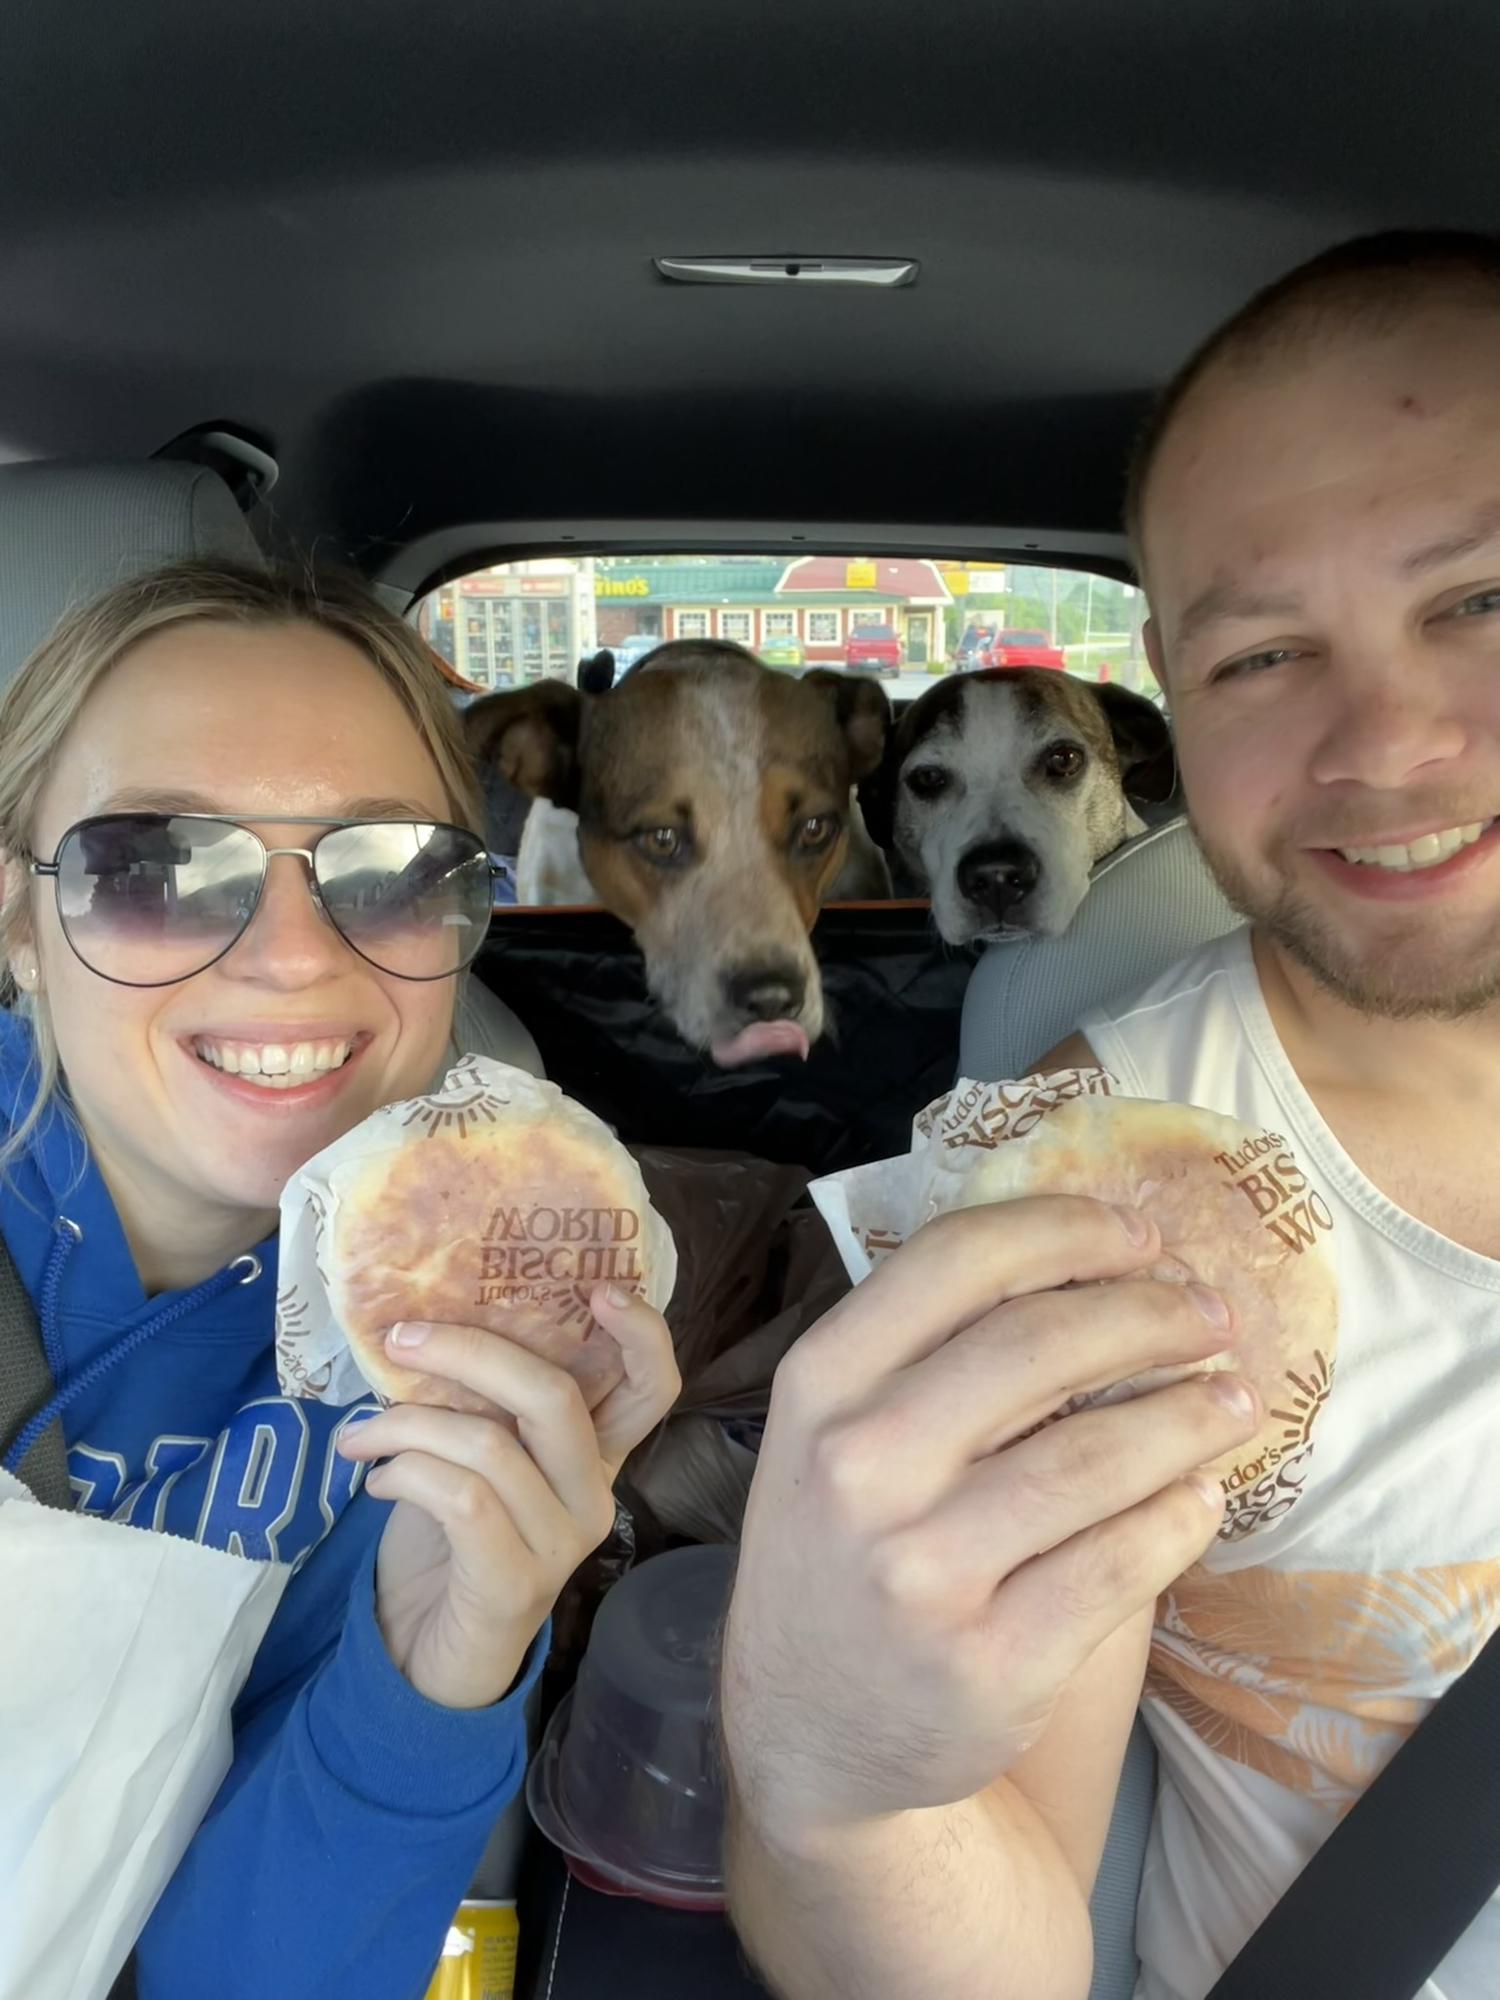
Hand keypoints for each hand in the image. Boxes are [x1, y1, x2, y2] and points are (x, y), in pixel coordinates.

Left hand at [336, 1284, 680, 1707]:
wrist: (436, 1653)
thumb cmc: (456, 1538)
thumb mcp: (482, 1456)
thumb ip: (484, 1402)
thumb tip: (427, 1323)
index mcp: (595, 1453)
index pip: (654, 1386)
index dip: (642, 1333)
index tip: (597, 1287)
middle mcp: (594, 1493)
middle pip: (554, 1397)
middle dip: (470, 1353)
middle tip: (401, 1338)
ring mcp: (562, 1542)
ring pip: (489, 1445)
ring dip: (405, 1425)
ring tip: (359, 1436)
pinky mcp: (516, 1581)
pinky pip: (460, 1499)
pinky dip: (405, 1474)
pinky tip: (378, 1480)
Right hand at [720, 1196, 1259, 1847]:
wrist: (809, 1731)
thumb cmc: (843, 1547)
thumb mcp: (833, 1431)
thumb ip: (925, 1348)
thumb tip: (1100, 1260)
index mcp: (821, 1383)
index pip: (958, 1260)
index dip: (1067, 1229)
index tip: (1139, 1233)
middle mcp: (861, 1465)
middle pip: (1041, 1344)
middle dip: (1152, 1314)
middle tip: (1211, 1315)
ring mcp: (923, 1569)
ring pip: (1099, 1455)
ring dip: (1189, 1414)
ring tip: (1232, 1401)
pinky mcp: (992, 1660)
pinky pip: (1122, 1561)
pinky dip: (1181, 1518)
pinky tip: (1202, 1497)